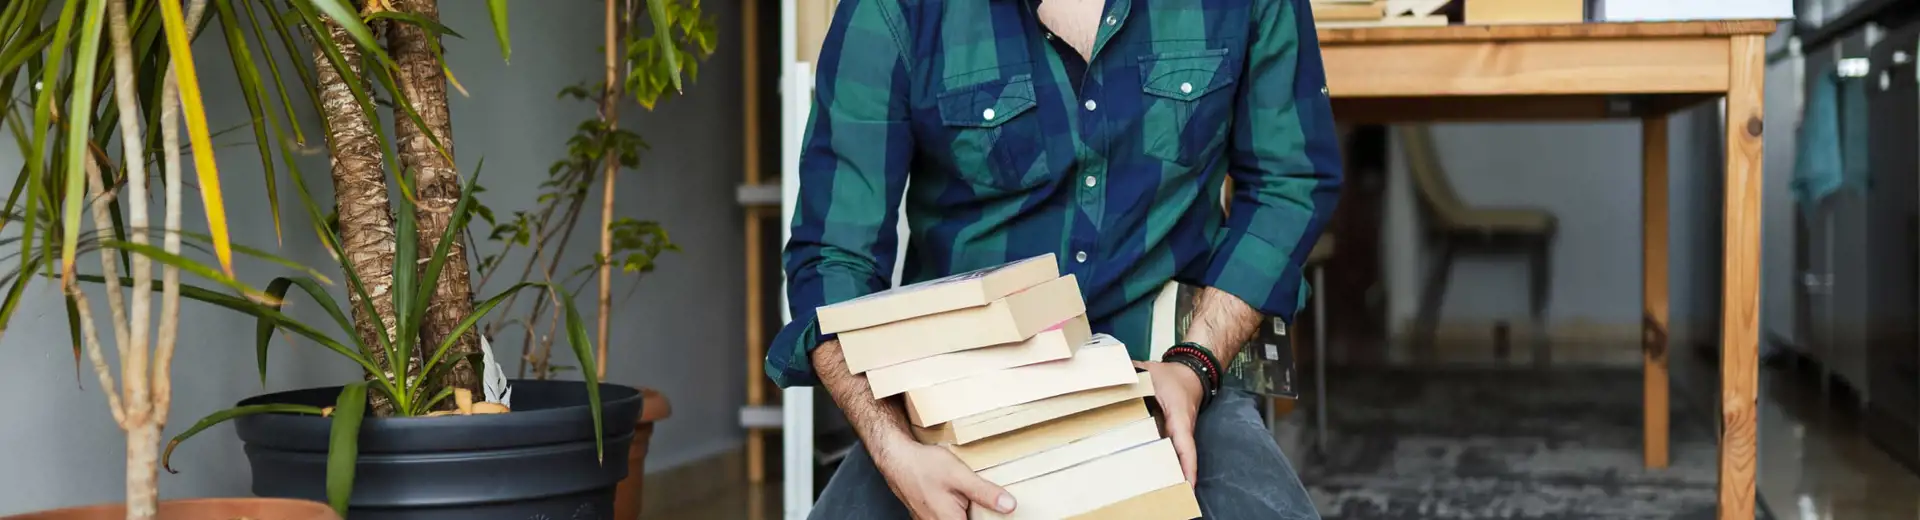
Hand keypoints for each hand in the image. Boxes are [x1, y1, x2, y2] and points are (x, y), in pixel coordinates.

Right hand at [870, 435, 1016, 519]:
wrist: (896, 458)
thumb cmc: (924, 466)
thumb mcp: (959, 475)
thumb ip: (984, 492)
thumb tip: (1009, 506)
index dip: (988, 519)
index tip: (1001, 514)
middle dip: (979, 514)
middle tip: (993, 505)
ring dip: (968, 512)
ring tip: (973, 500)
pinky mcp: (926, 515)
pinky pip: (946, 517)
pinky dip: (957, 510)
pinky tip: (960, 498)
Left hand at [1134, 360, 1202, 483]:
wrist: (1190, 373)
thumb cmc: (1171, 375)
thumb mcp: (1151, 372)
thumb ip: (1131, 375)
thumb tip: (1110, 376)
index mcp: (1179, 416)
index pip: (1185, 445)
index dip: (1187, 466)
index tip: (1187, 485)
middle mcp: (1183, 429)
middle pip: (1181, 458)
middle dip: (1175, 477)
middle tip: (1163, 495)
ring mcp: (1180, 434)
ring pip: (1176, 456)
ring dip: (1170, 472)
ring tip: (1156, 491)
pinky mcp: (1174, 435)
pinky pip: (1171, 451)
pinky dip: (1165, 463)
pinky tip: (1149, 474)